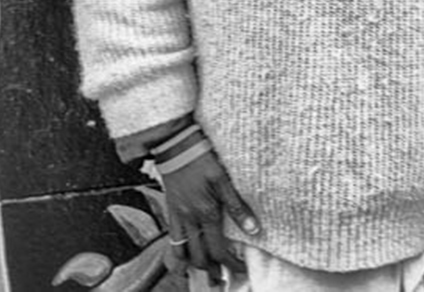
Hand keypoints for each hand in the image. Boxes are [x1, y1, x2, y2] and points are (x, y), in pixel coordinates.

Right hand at [160, 148, 257, 285]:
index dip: (231, 264)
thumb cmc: (201, 157)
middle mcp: (189, 219)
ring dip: (194, 265)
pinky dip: (180, 253)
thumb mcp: (223, 179)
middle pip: (199, 257)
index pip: (219, 249)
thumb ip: (237, 206)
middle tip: (223, 278)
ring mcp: (177, 217)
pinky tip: (187, 255)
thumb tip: (253, 229)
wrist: (174, 146)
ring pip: (182, 253)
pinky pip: (172, 240)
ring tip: (206, 271)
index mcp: (205, 212)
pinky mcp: (170, 212)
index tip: (241, 269)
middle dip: (212, 271)